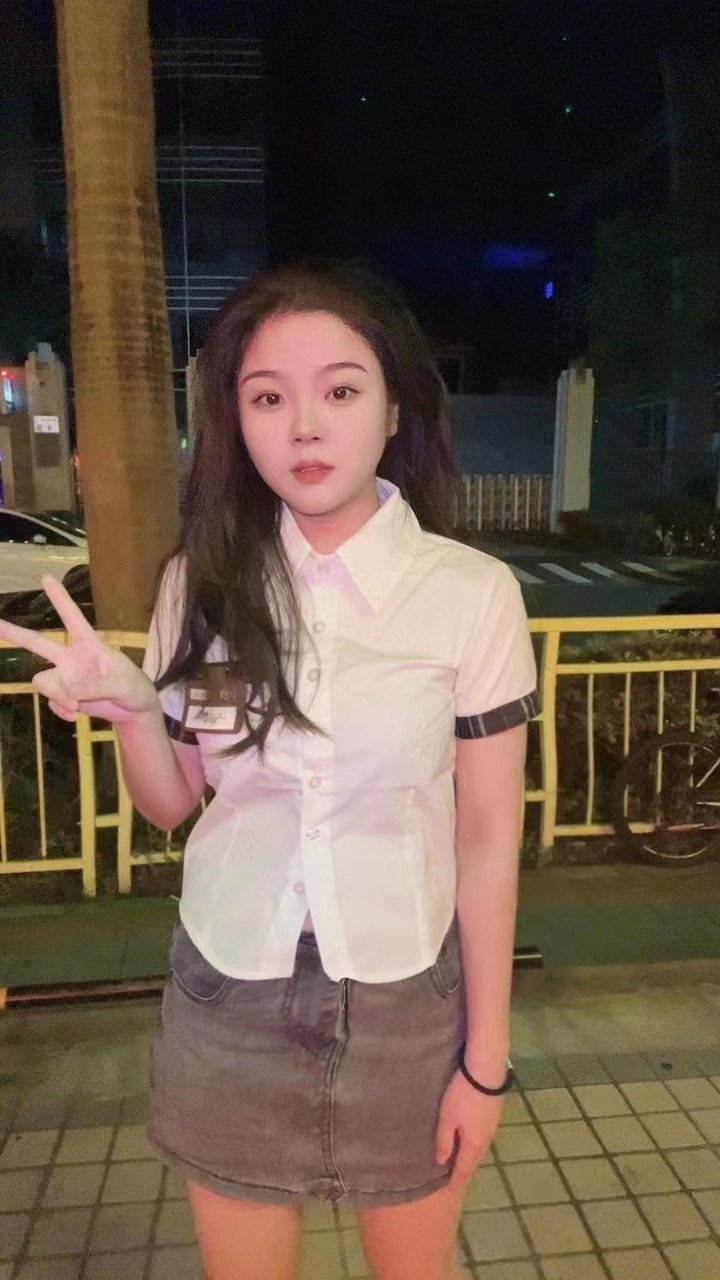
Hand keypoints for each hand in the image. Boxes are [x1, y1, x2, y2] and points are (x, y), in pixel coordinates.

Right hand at [0, 574, 159, 725]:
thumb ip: (99, 687)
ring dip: (57, 696)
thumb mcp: (124, 685)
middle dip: (15, 633)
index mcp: (89, 645)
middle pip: (38, 643)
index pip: (73, 618)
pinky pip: (52, 702)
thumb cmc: (134, 689)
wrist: (133, 712)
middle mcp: (72, 658)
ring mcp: (66, 678)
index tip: (46, 578)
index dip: (60, 599)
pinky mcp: (64, 696)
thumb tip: (71, 693)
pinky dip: (61, 711)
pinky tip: (77, 715)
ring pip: (43, 681)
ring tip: (76, 708)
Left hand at [436, 1068, 504, 1195]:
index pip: (464, 1169)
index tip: (449, 1194)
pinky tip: (469, 1139)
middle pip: (473, 1160)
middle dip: (464, 1171)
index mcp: (473, 1144)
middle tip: (453, 1180)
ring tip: (459, 1161)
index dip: (456, 1182)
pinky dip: (474, 1143)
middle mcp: (486, 1139)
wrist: (486, 1070)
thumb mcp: (447, 1118)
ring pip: (479, 1148)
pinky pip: (482, 1136)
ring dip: (469, 1156)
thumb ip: (444, 1140)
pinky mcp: (494, 1113)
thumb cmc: (462, 1095)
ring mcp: (492, 1126)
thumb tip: (442, 1162)